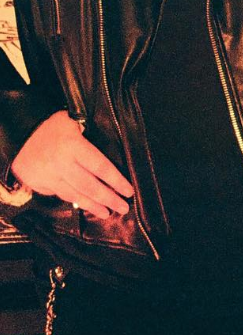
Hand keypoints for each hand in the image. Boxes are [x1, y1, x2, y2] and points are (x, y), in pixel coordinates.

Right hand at [10, 111, 132, 217]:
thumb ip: (92, 136)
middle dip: (109, 199)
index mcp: (73, 146)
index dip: (116, 181)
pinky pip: (60, 195)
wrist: (20, 132)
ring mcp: (48, 176)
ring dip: (93, 206)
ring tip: (107, 213)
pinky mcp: (38, 184)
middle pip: (90, 186)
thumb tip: (108, 158)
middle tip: (124, 208)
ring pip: (74, 195)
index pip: (101, 167)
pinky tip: (86, 205)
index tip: (129, 192)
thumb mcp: (76, 121)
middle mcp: (61, 164)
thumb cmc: (54, 124)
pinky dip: (75, 201)